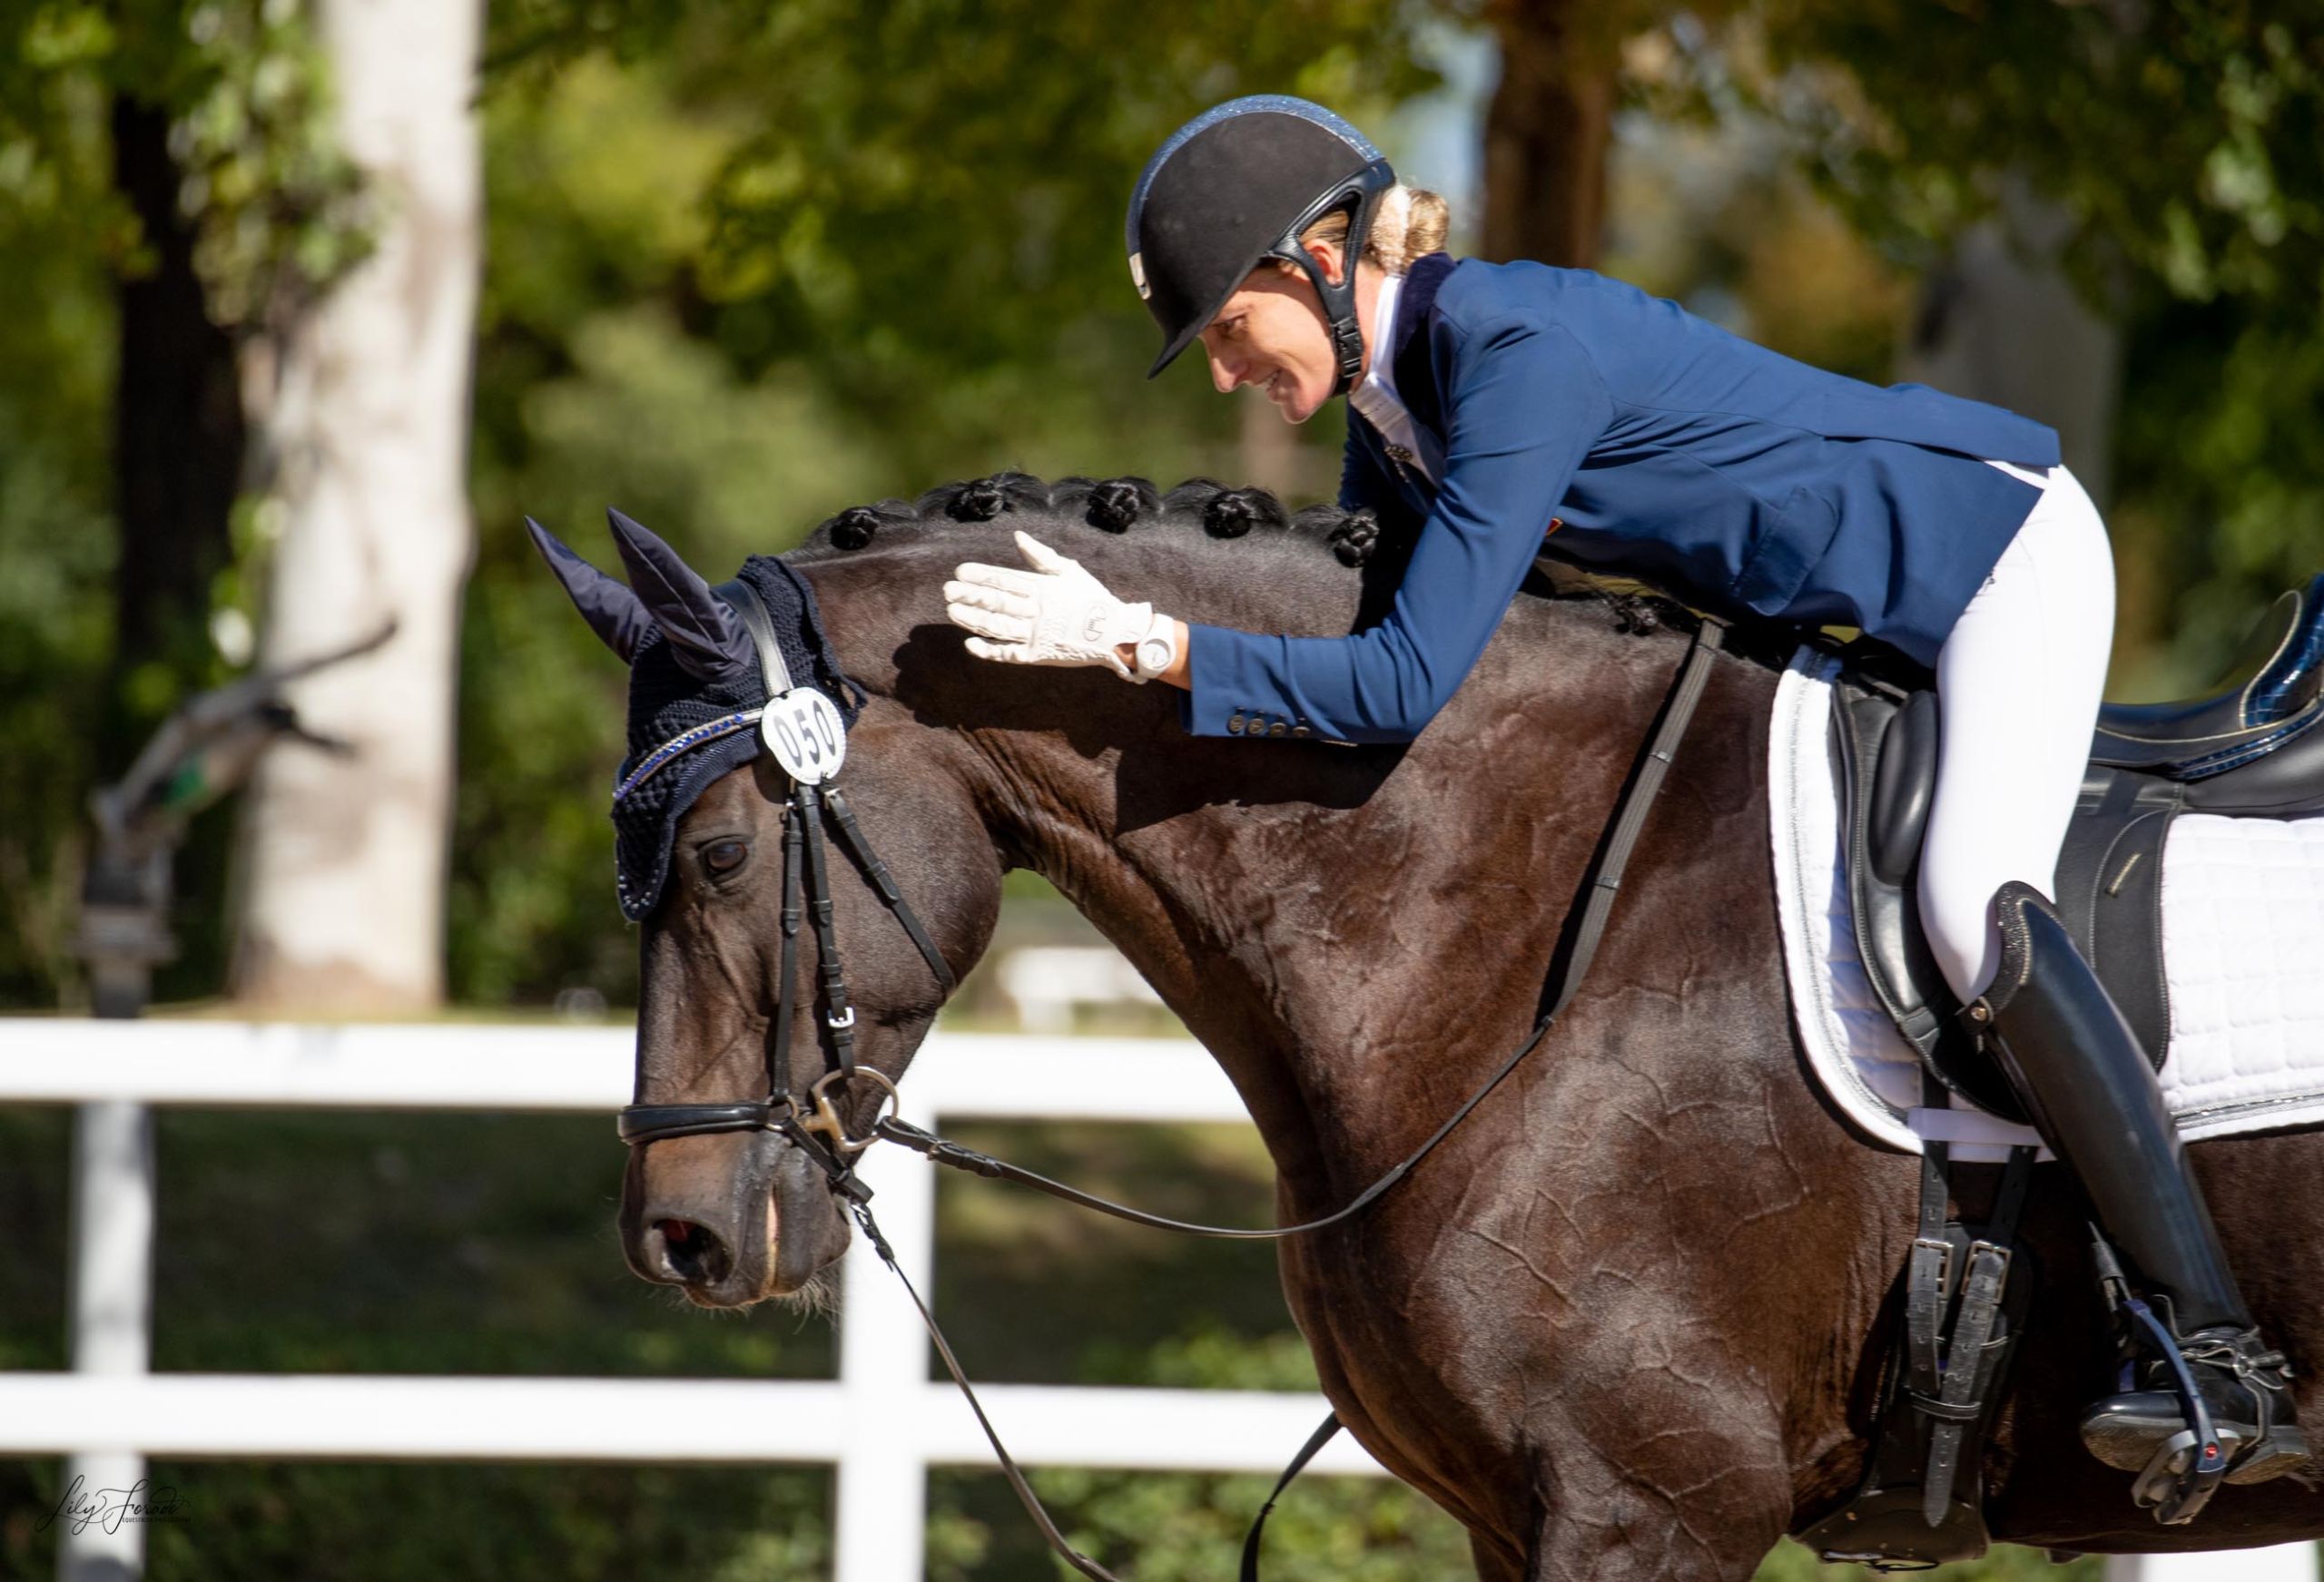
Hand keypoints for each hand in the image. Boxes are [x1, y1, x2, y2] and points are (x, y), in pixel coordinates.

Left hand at [943, 531, 1164, 681]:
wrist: (1114, 634)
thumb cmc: (1090, 598)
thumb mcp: (1069, 570)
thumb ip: (1041, 555)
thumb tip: (1017, 537)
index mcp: (1042, 588)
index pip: (1005, 580)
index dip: (981, 575)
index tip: (960, 571)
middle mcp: (1036, 611)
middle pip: (997, 603)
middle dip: (970, 596)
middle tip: (947, 590)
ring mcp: (1036, 635)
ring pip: (998, 627)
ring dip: (973, 620)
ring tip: (951, 611)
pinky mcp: (1037, 656)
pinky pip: (1009, 654)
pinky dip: (990, 650)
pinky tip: (971, 644)